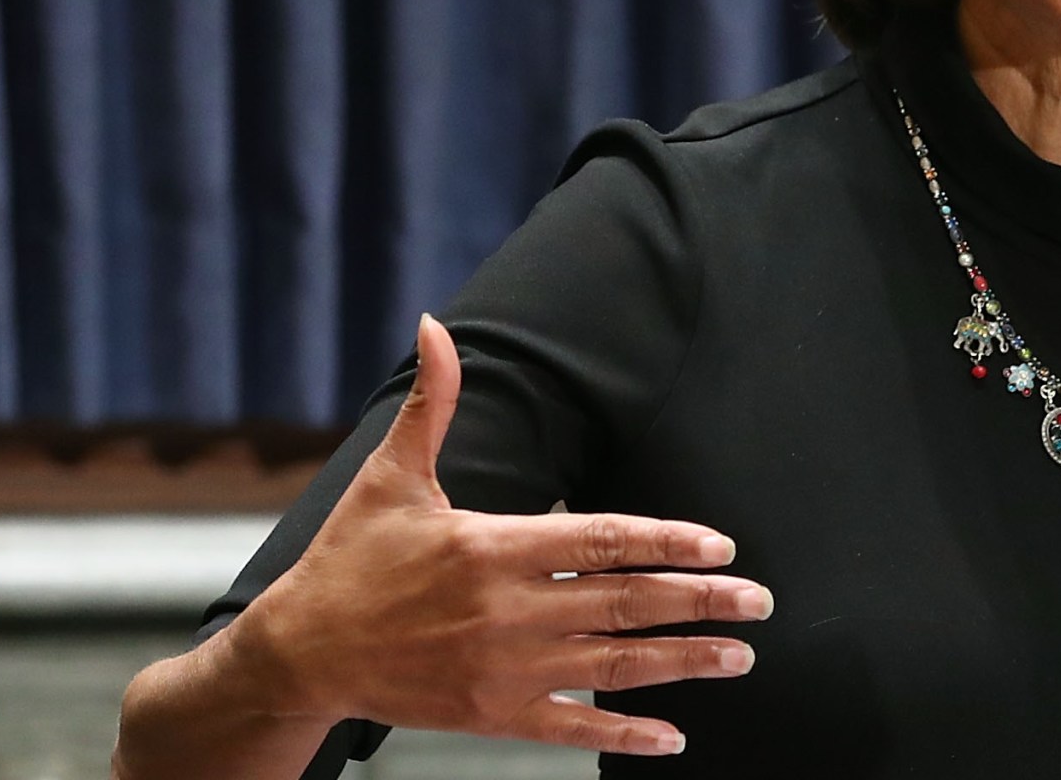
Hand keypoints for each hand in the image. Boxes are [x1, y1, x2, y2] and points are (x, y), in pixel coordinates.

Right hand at [222, 315, 768, 757]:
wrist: (302, 651)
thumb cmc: (350, 559)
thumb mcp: (390, 475)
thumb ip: (433, 403)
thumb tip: (434, 327)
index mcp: (490, 546)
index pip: (600, 539)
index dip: (666, 540)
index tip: (720, 543)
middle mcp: (506, 610)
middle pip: (624, 603)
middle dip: (699, 602)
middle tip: (758, 600)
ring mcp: (503, 668)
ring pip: (612, 666)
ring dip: (682, 663)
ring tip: (739, 657)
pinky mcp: (491, 713)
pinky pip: (572, 726)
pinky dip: (625, 732)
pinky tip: (672, 735)